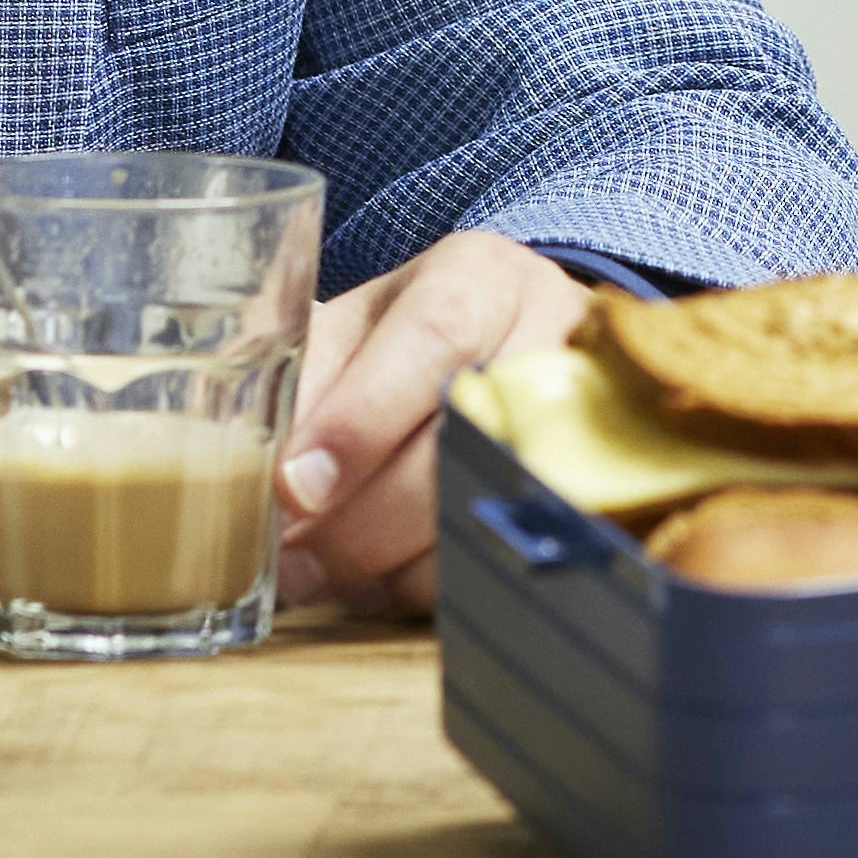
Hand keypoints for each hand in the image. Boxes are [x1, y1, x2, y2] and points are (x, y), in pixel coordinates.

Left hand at [275, 228, 595, 616]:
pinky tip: (388, 574)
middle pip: (468, 436)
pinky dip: (436, 580)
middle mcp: (551, 334)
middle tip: (297, 562)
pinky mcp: (597, 491)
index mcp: (480, 276)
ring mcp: (590, 414)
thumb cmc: (408, 343)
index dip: (363, 419)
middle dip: (368, 518)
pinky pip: (512, 555)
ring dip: (397, 563)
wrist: (514, 350)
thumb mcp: (355, 331)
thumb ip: (304, 380)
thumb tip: (259, 479)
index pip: (435, 335)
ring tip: (331, 575)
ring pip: (493, 508)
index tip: (297, 487)